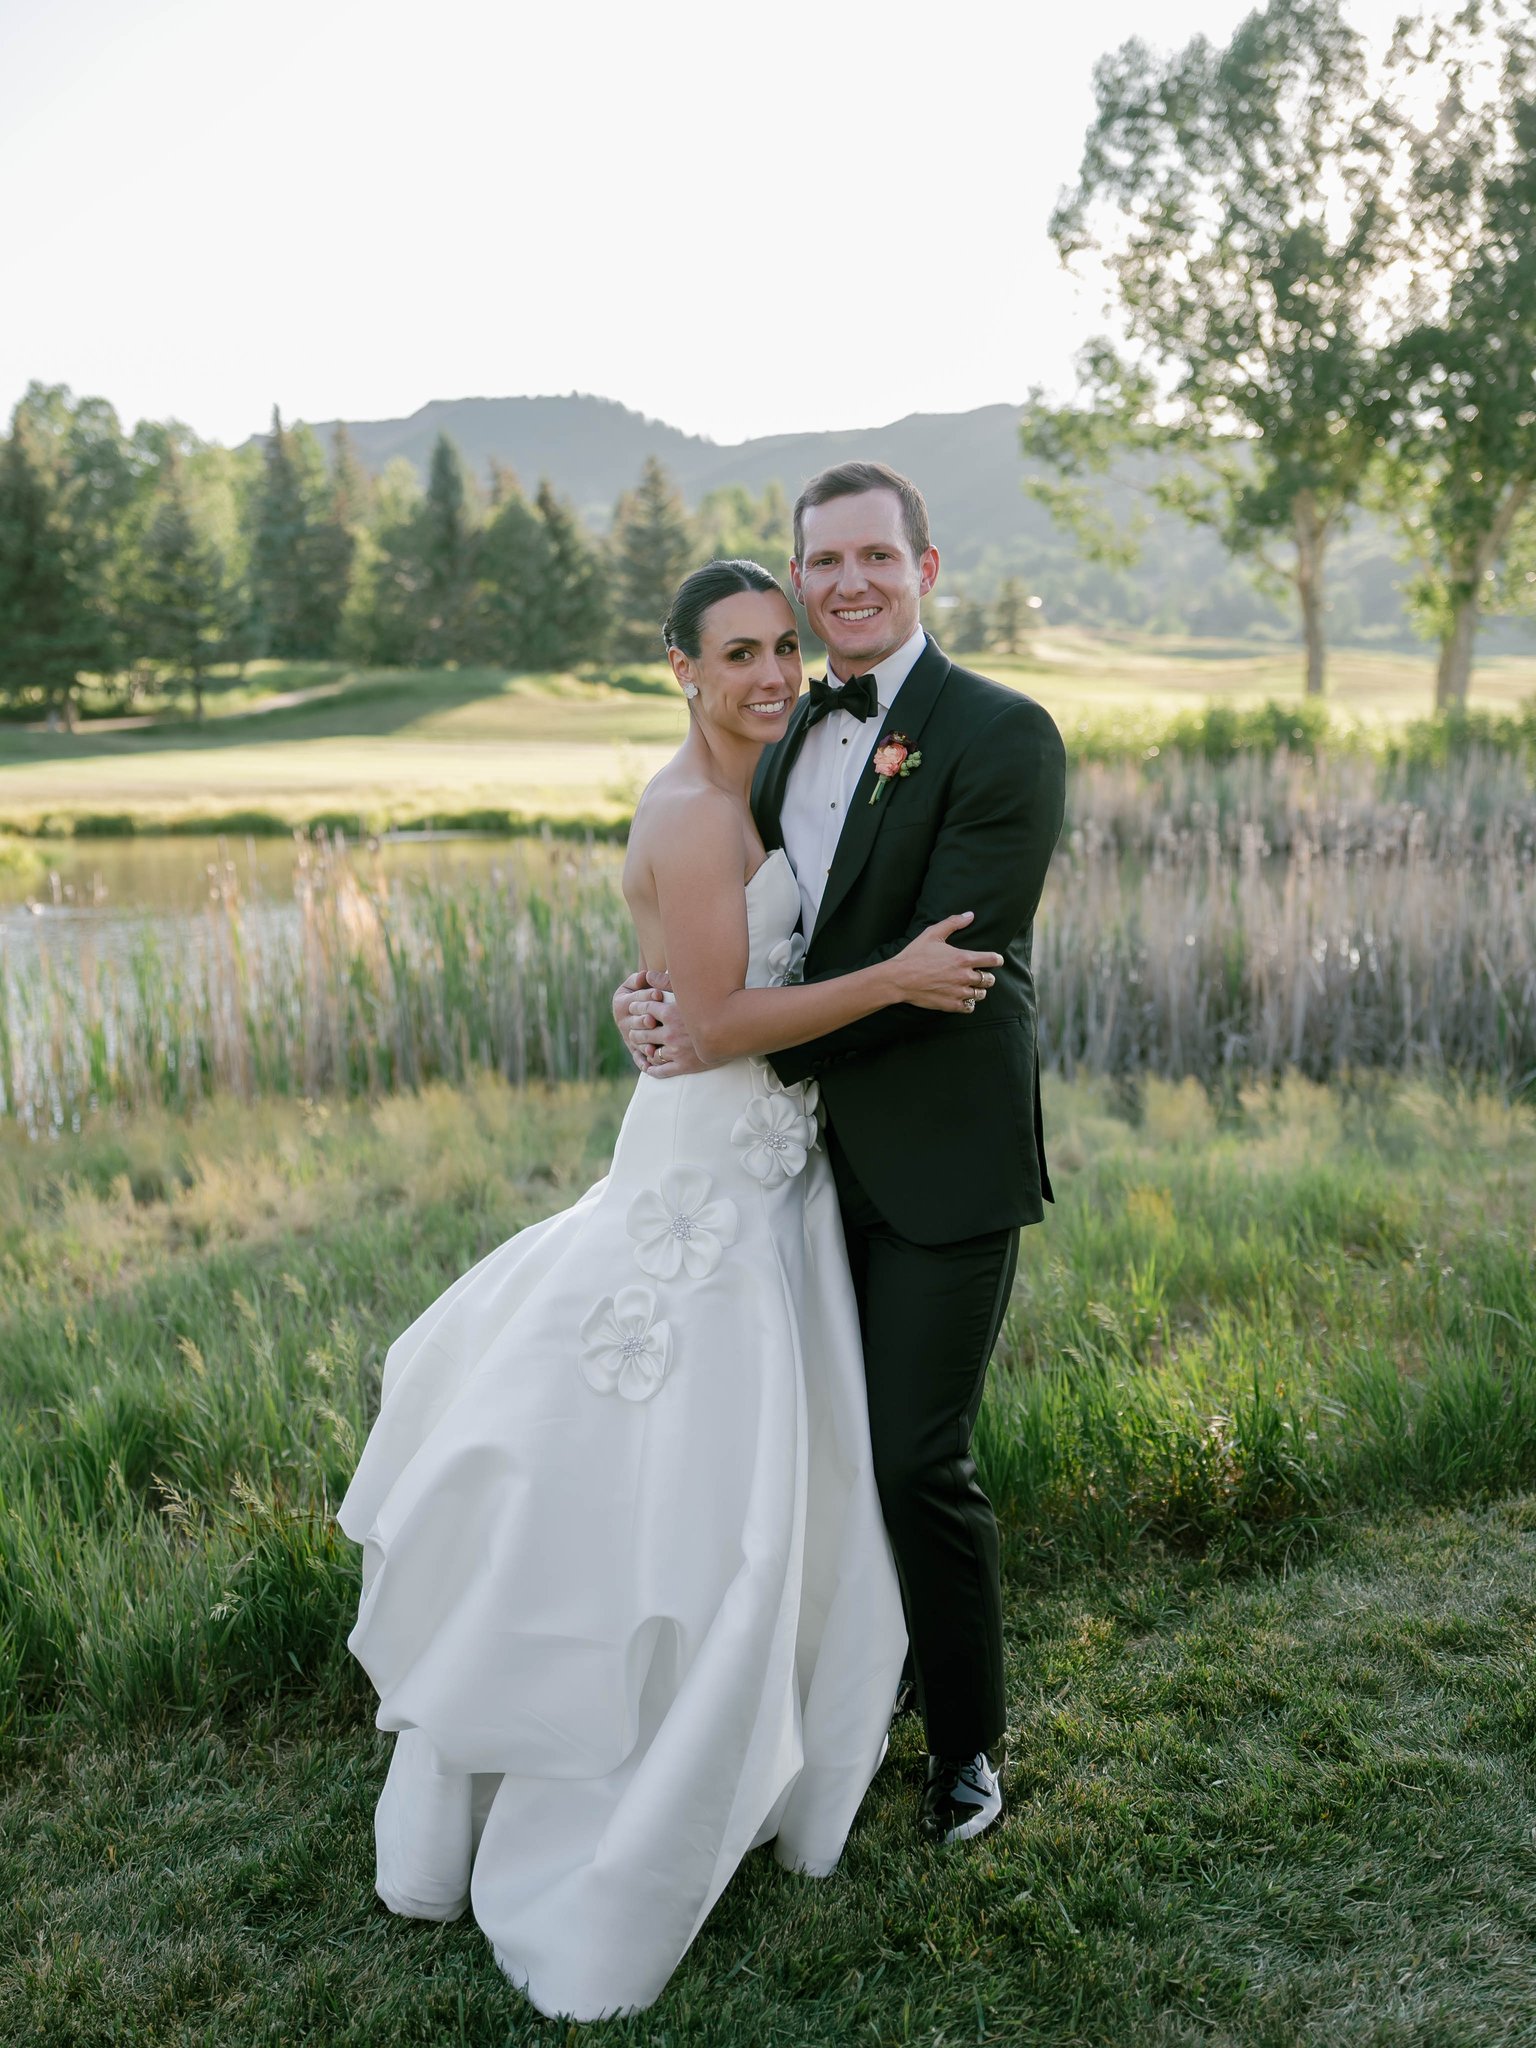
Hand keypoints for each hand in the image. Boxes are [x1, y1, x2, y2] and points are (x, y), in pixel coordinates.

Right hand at [611, 969, 651, 1072]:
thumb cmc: (645, 989)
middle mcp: (623, 1021)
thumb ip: (640, 978)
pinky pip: (638, 1057)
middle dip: (644, 1020)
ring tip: (652, 1047)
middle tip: (653, 1021)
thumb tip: (645, 975)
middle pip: (636, 1021)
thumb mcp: (640, 982)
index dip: (647, 996)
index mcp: (621, 1003)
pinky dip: (643, 1062)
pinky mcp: (635, 1049)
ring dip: (643, 1043)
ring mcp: (629, 1037)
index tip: (659, 994)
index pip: (635, 999)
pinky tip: (650, 1066)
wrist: (644, 1007)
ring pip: (636, 1040)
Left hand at [625, 974, 711, 1077]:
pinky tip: (648, 1067)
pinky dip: (652, 1069)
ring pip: (650, 1053)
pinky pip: (662, 1071)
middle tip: (632, 1030)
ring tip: (641, 1046)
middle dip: (636, 1031)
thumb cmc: (716, 1006)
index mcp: (670, 1014)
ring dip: (643, 1049)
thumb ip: (668, 982)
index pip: (644, 1010)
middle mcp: (670, 1034)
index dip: (636, 1008)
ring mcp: (676, 1052)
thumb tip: (647, 974)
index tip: (633, 1008)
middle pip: (643, 1033)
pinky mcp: (684, 1066)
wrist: (737, 1030)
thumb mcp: (691, 990)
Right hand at [888, 912, 1002, 1013]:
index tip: (996, 960)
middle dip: (987, 976)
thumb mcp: (932, 933)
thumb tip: (970, 915)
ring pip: (980, 994)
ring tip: (972, 987)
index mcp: (963, 958)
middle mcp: (964, 976)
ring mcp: (958, 992)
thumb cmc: (914, 955)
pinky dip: (969, 1003)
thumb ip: (953, 923)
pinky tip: (963, 998)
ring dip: (979, 990)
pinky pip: (969, 1007)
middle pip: (989, 979)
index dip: (997, 959)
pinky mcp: (951, 1005)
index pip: (992, 960)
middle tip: (981, 974)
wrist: (899, 979)